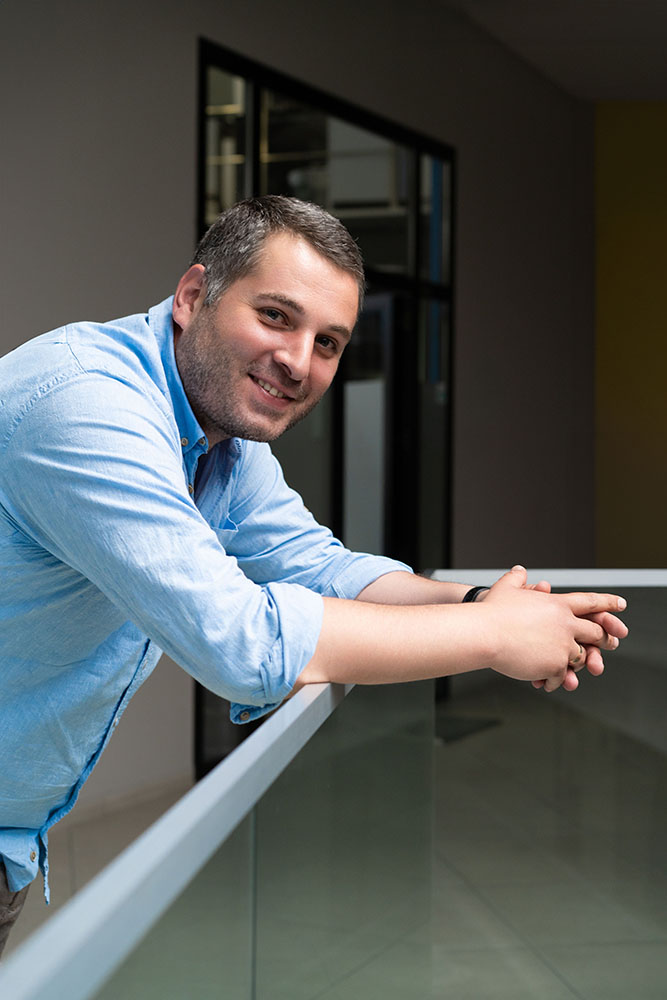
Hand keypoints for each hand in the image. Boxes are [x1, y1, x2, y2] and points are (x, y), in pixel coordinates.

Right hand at [483, 566, 626, 692]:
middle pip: (594, 632)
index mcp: (557, 604)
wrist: (485, 634)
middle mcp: (565, 624)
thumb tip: (520, 569)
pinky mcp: (555, 665)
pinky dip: (558, 680)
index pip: (590, 602)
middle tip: (609, 643)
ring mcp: (562, 646)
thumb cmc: (491, 612)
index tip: (622, 604)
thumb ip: (517, 579)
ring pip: (581, 657)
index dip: (608, 602)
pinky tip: (547, 682)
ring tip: (568, 667)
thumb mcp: (506, 588)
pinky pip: (564, 676)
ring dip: (577, 663)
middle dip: (603, 639)